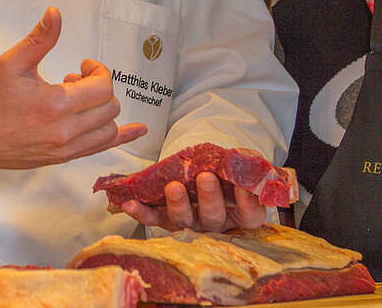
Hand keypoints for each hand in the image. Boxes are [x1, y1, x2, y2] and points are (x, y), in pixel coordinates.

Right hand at [0, 7, 146, 169]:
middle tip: (77, 80)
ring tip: (79, 101)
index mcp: (55, 105)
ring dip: (102, 110)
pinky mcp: (62, 158)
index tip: (83, 65)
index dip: (98, 71)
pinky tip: (136, 131)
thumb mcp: (12, 63)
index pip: (102, 87)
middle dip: (99, 88)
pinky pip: (101, 149)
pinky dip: (121, 138)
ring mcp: (65, 149)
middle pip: (108, 107)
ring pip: (108, 129)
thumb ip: (39, 39)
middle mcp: (65, 131)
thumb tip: (55, 14)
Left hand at [119, 172, 265, 232]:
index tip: (243, 189)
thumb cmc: (225, 171)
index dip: (248, 204)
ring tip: (173, 187)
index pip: (250, 216)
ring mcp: (190, 223)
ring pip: (184, 219)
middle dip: (209, 198)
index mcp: (239, 214)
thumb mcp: (240, 165)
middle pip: (213, 217)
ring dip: (177, 204)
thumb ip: (245, 162)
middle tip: (205, 178)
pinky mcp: (166, 219)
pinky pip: (154, 218)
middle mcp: (215, 223)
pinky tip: (131, 204)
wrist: (203, 171)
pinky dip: (142, 212)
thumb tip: (246, 158)